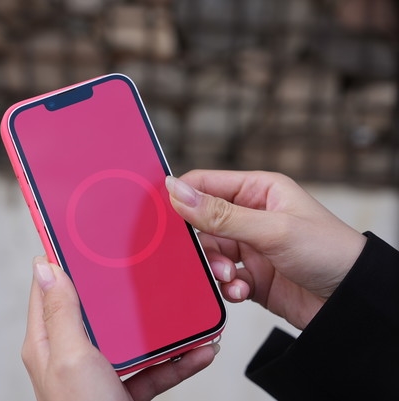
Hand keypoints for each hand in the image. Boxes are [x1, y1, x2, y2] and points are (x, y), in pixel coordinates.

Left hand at [22, 256, 219, 400]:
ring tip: (188, 311)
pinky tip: (201, 350)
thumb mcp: (70, 358)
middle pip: (99, 308)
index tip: (82, 231)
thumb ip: (61, 313)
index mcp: (48, 340)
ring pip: (133, 337)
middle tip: (147, 264)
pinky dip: (177, 360)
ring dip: (162, 326)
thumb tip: (45, 267)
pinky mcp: (125, 390)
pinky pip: (153, 368)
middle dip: (125, 289)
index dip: (62, 257)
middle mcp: (71, 353)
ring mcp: (99, 372)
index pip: (48, 287)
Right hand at [166, 170, 366, 329]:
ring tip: (229, 278)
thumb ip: (220, 214)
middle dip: (200, 243)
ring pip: (209, 253)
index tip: (161, 216)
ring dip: (214, 268)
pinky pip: (222, 278)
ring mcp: (250, 247)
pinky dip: (226, 287)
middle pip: (202, 223)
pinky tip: (241, 292)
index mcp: (257, 190)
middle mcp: (250, 216)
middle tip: (206, 256)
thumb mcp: (272, 229)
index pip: (205, 184)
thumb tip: (176, 191)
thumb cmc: (328, 251)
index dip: (181, 197)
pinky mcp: (251, 276)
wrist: (354, 302)